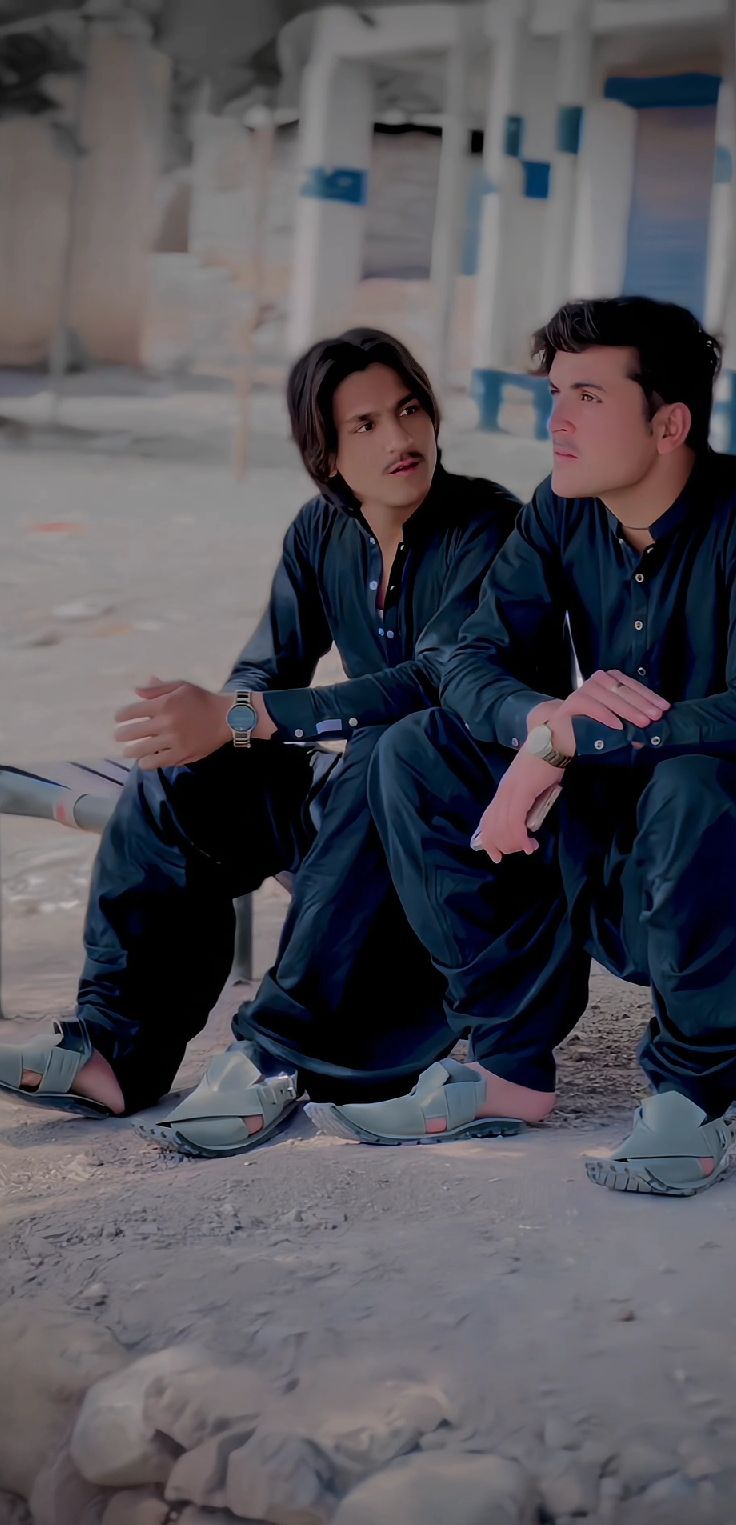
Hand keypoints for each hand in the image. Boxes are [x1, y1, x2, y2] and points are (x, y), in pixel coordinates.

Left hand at [115, 677, 232, 768]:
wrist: (226, 718)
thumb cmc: (202, 699)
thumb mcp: (181, 686)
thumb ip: (158, 689)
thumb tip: (136, 690)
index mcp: (163, 704)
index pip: (131, 711)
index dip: (121, 716)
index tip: (118, 719)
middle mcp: (165, 723)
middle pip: (131, 733)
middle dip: (121, 735)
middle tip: (119, 737)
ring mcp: (172, 741)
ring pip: (140, 750)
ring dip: (130, 751)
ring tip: (128, 752)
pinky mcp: (180, 754)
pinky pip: (156, 762)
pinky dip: (146, 762)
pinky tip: (144, 761)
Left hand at [473, 750, 563, 864]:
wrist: (554, 740)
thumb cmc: (549, 761)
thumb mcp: (534, 785)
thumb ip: (528, 800)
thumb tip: (529, 820)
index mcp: (504, 790)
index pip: (488, 819)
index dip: (489, 839)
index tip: (496, 854)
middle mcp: (503, 792)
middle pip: (491, 826)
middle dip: (500, 845)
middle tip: (515, 853)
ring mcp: (510, 791)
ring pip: (502, 827)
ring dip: (513, 843)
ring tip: (527, 849)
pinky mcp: (521, 792)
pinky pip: (514, 821)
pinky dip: (519, 837)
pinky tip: (528, 845)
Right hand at [544, 671, 668, 756]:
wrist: (563, 734)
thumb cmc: (594, 726)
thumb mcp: (618, 723)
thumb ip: (633, 723)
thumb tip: (653, 731)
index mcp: (611, 680)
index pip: (633, 686)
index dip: (650, 697)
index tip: (664, 708)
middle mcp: (598, 680)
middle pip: (624, 690)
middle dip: (642, 705)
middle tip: (656, 717)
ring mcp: (584, 689)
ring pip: (610, 697)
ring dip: (628, 710)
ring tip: (642, 722)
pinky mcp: (573, 701)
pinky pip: (592, 707)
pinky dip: (606, 716)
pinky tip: (618, 726)